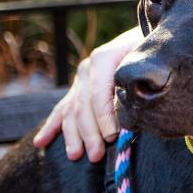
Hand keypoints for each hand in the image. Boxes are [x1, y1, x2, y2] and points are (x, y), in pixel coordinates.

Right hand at [33, 25, 143, 161]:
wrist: (147, 36)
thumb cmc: (151, 51)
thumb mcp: (147, 60)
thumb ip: (135, 81)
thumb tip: (127, 110)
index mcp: (103, 58)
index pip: (98, 94)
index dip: (104, 118)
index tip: (113, 137)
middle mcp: (88, 67)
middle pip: (83, 105)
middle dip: (89, 132)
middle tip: (97, 155)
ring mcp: (81, 77)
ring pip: (72, 110)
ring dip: (73, 135)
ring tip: (76, 155)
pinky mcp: (80, 87)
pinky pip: (64, 108)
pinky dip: (52, 126)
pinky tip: (41, 142)